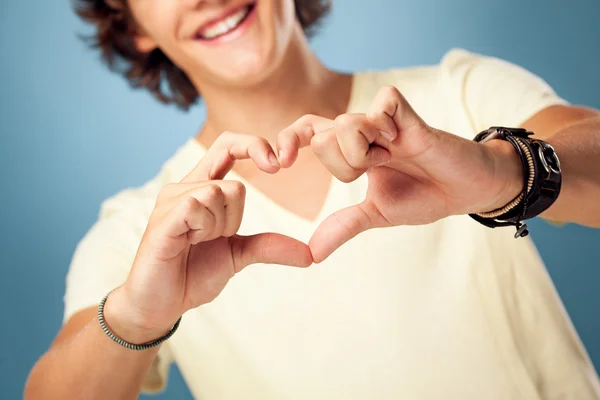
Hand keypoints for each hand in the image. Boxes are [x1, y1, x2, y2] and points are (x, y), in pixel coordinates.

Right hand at [105, 133, 311, 342]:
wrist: (161, 304)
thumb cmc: (193, 273)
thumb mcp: (238, 255)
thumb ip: (268, 246)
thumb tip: (310, 255)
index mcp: (202, 187)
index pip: (228, 145)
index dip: (254, 145)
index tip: (278, 165)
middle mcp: (184, 187)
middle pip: (233, 183)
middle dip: (236, 218)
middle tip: (215, 239)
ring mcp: (171, 200)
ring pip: (219, 193)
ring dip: (218, 227)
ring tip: (197, 242)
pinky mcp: (163, 218)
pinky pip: (198, 205)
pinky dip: (204, 228)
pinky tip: (187, 242)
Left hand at [276, 86, 522, 261]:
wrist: (466, 192)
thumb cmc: (424, 196)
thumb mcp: (377, 214)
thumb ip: (344, 225)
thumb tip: (312, 254)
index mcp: (350, 151)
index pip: (307, 132)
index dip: (287, 141)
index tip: (277, 165)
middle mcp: (362, 131)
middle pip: (320, 134)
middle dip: (341, 164)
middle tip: (373, 169)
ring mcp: (383, 121)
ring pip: (346, 123)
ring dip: (366, 153)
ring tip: (392, 157)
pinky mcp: (408, 115)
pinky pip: (382, 106)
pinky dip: (387, 127)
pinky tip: (402, 140)